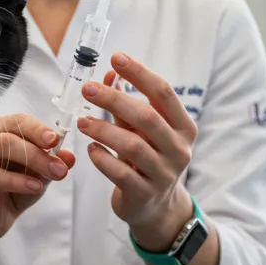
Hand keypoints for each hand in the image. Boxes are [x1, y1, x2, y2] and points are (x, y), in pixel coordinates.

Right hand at [0, 113, 74, 247]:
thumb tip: (69, 156)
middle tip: (60, 166)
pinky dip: (18, 180)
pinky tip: (35, 187)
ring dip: (34, 159)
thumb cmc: (11, 193)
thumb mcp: (38, 178)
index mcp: (3, 132)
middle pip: (13, 131)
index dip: (39, 129)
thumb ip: (52, 165)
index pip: (21, 122)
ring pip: (4, 145)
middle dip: (40, 149)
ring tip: (54, 174)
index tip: (56, 140)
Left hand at [77, 53, 198, 250]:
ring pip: (133, 146)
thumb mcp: (142, 130)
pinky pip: (121, 174)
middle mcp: (178, 149)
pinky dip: (103, 159)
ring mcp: (164, 174)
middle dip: (115, 99)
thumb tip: (110, 72)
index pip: (163, 93)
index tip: (115, 57)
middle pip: (147, 117)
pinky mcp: (145, 194)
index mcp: (183, 127)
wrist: (155, 207)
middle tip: (88, 88)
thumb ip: (128, 104)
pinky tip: (90, 150)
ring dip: (103, 130)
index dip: (139, 73)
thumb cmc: (147, 158)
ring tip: (82, 121)